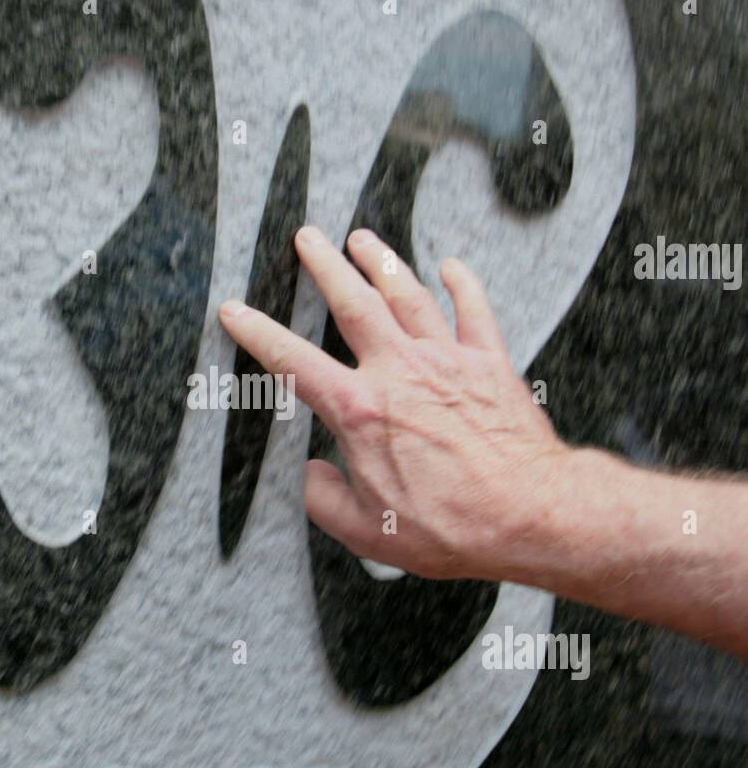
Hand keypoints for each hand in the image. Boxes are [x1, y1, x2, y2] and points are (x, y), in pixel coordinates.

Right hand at [219, 225, 568, 581]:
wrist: (530, 513)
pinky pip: (474, 311)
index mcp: (360, 411)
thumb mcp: (368, 531)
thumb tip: (312, 476)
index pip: (294, 363)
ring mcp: (447, 361)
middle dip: (325, 265)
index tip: (236, 311)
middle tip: (307, 236)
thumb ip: (325, 500)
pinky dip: (463, 284)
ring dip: (381, 261)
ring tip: (361, 237)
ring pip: (408, 295)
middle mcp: (400, 372)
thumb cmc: (453, 526)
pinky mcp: (491, 364)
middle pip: (354, 303)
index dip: (259, 334)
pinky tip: (451, 266)